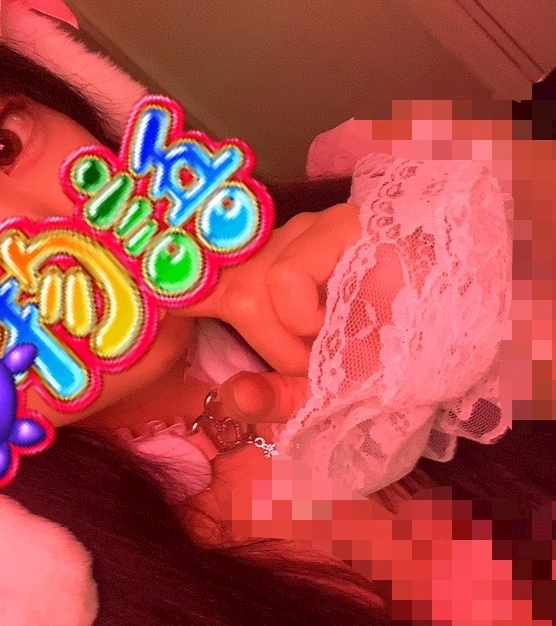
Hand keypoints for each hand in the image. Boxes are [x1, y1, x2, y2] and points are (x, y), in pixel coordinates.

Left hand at [168, 203, 362, 422]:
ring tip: (331, 340)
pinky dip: (303, 320)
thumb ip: (273, 396)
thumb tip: (228, 399)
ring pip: (250, 292)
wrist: (449, 322)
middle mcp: (274, 242)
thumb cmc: (378, 351)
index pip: (191, 281)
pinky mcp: (333, 226)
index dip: (180, 302)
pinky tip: (336, 321)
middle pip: (225, 296)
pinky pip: (282, 284)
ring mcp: (300, 229)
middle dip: (266, 346)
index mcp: (259, 271)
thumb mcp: (317, 387)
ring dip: (288, 339)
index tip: (175, 319)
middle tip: (311, 358)